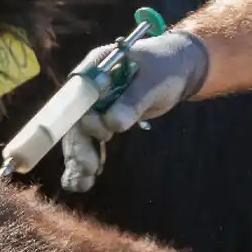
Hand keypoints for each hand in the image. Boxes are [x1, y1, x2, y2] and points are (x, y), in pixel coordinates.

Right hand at [59, 30, 209, 192]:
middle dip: (80, 146)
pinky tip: (83, 182)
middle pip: (76, 119)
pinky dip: (86, 161)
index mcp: (95, 68)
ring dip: (79, 159)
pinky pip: (90, 142)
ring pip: (80, 135)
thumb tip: (114, 124)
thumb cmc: (165, 68)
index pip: (78, 95)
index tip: (102, 135)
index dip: (83, 117)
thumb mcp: (153, 81)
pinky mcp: (102, 120)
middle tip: (90, 169)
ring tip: (82, 184)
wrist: (174, 69)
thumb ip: (133, 100)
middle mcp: (89, 88)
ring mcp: (93, 106)